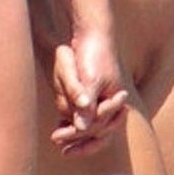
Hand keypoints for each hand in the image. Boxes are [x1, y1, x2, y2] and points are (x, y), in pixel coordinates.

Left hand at [48, 31, 127, 155]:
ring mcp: (105, 98)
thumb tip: (81, 128)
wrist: (94, 32)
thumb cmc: (94, 54)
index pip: (99, 128)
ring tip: (59, 140)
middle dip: (78, 138)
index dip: (79, 135)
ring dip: (77, 133)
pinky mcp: (96, 92)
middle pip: (98, 130)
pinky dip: (76, 121)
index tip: (58, 137)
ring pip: (93, 124)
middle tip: (56, 142)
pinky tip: (62, 125)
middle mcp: (113, 102)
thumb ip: (87, 104)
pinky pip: (88, 114)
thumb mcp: (90, 79)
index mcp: (116, 100)